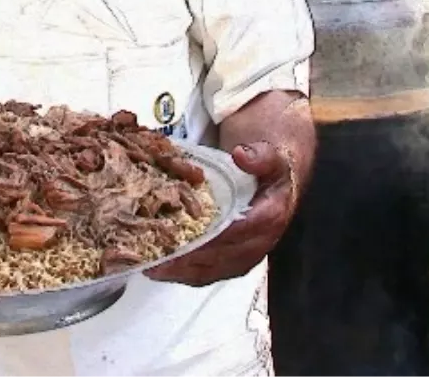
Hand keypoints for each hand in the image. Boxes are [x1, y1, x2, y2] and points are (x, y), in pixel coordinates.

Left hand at [145, 142, 296, 287]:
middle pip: (217, 257)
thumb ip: (261, 155)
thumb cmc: (270, 173)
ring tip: (150, 265)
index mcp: (268, 217)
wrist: (278, 189)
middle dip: (185, 258)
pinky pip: (206, 275)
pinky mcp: (232, 265)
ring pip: (209, 271)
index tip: (180, 235)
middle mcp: (257, 245)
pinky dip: (182, 274)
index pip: (235, 231)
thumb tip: (240, 155)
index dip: (208, 236)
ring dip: (179, 271)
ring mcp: (244, 258)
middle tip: (154, 255)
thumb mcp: (271, 157)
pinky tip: (160, 270)